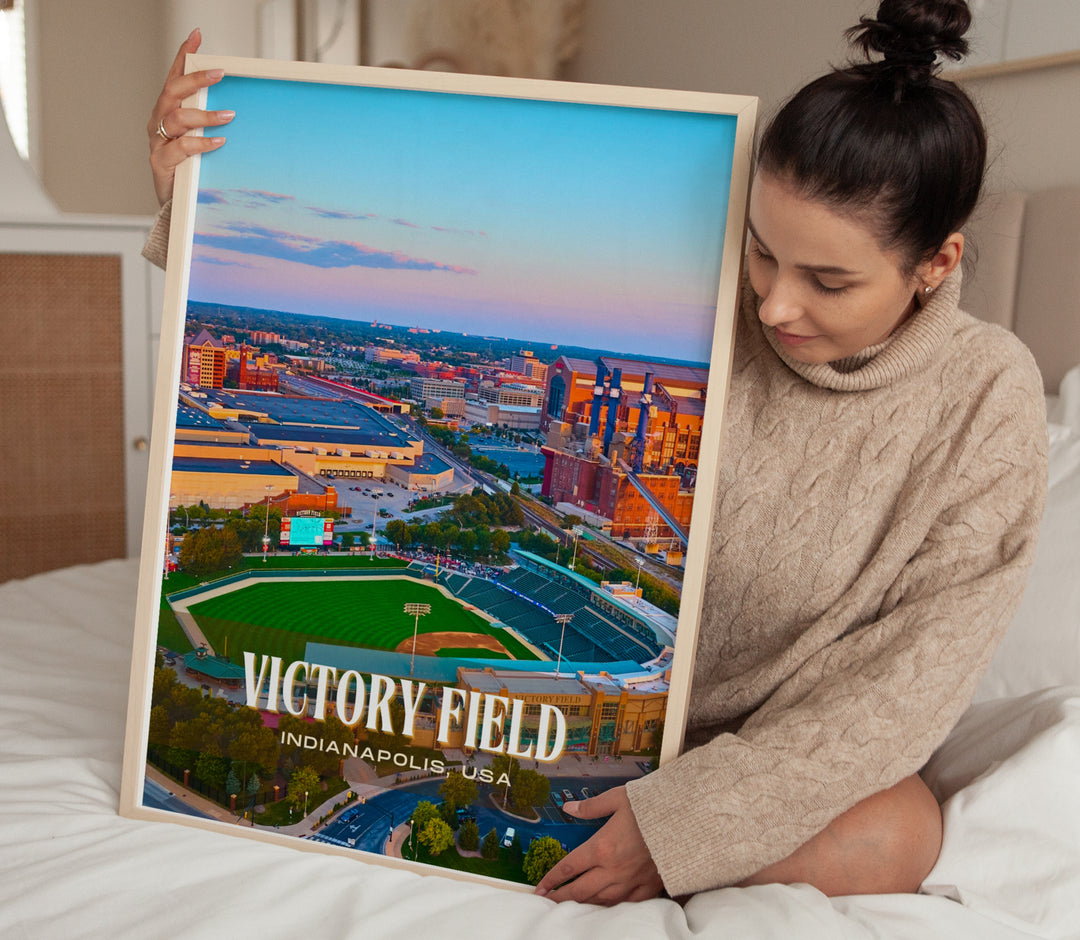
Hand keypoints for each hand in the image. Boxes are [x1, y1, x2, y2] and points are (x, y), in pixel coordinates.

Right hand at [147, 28, 232, 205]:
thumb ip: (209, 122)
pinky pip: (181, 148)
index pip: (174, 77)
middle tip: (219, 73)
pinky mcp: (160, 163)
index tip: (197, 36)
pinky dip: (201, 143)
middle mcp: (159, 122)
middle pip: (172, 92)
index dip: (183, 56)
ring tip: (228, 116)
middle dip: (195, 80)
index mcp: (167, 111)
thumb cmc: (189, 168)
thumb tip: (238, 106)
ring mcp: (157, 142)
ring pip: (177, 118)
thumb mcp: (199, 139)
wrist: (174, 206)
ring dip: (204, 115)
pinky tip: (219, 142)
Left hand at [534, 786, 662, 904]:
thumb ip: (591, 806)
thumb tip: (569, 807)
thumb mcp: (618, 798)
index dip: (552, 878)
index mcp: (601, 847)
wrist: (685, 821)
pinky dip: (612, 907)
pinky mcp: (648, 887)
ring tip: (571, 905)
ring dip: (583, 904)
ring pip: (600, 901)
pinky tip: (605, 906)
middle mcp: (613, 869)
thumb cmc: (652, 807)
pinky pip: (626, 904)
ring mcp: (631, 881)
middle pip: (580, 890)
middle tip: (548, 902)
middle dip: (561, 897)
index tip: (540, 886)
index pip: (569, 867)